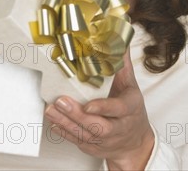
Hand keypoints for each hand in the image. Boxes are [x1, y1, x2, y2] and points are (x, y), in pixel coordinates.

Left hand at [44, 51, 153, 169]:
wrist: (136, 142)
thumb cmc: (132, 111)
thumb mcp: (131, 85)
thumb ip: (122, 64)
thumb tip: (118, 41)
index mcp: (130, 109)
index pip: (118, 109)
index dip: (103, 108)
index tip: (88, 105)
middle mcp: (119, 127)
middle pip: (99, 125)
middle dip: (77, 115)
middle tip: (61, 101)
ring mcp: (106, 140)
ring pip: (85, 134)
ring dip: (66, 122)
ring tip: (51, 109)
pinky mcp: (94, 147)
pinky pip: (78, 141)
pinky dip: (64, 132)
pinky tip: (54, 121)